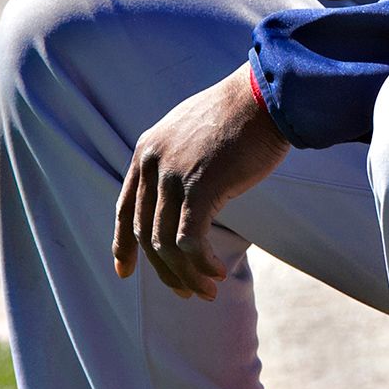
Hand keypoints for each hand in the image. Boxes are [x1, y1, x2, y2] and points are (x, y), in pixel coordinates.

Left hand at [113, 63, 290, 300]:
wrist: (265, 96)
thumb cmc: (243, 115)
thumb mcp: (195, 133)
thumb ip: (180, 161)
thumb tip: (188, 194)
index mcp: (147, 151)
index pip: (125, 208)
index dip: (123, 245)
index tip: (125, 272)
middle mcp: (152, 164)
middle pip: (146, 233)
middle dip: (164, 270)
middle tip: (187, 292)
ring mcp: (174, 175)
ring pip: (166, 243)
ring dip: (186, 274)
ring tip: (207, 291)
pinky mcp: (201, 187)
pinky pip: (191, 240)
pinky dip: (201, 263)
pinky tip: (216, 274)